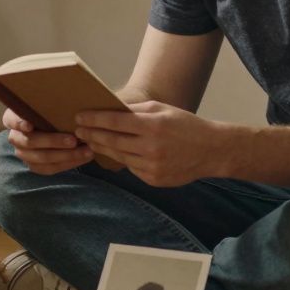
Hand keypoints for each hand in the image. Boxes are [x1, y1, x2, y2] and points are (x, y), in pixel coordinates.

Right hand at [2, 108, 92, 174]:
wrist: (54, 127)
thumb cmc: (50, 111)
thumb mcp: (46, 103)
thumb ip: (50, 101)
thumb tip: (67, 89)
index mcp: (13, 118)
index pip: (11, 119)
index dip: (19, 123)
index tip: (29, 125)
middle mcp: (15, 137)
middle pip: (30, 142)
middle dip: (52, 141)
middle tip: (73, 139)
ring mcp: (23, 153)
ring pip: (41, 158)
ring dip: (65, 155)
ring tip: (85, 151)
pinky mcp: (34, 166)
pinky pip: (49, 169)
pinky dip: (68, 164)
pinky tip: (83, 157)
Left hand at [75, 101, 245, 185]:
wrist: (212, 151)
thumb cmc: (186, 125)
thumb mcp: (162, 110)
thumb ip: (136, 111)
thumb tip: (110, 109)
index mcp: (152, 126)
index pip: (114, 122)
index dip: (94, 119)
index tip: (79, 117)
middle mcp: (150, 148)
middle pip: (112, 141)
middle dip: (92, 135)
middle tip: (78, 130)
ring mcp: (151, 167)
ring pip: (118, 157)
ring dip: (102, 148)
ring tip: (91, 141)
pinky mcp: (153, 180)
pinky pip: (131, 168)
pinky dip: (123, 159)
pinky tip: (115, 152)